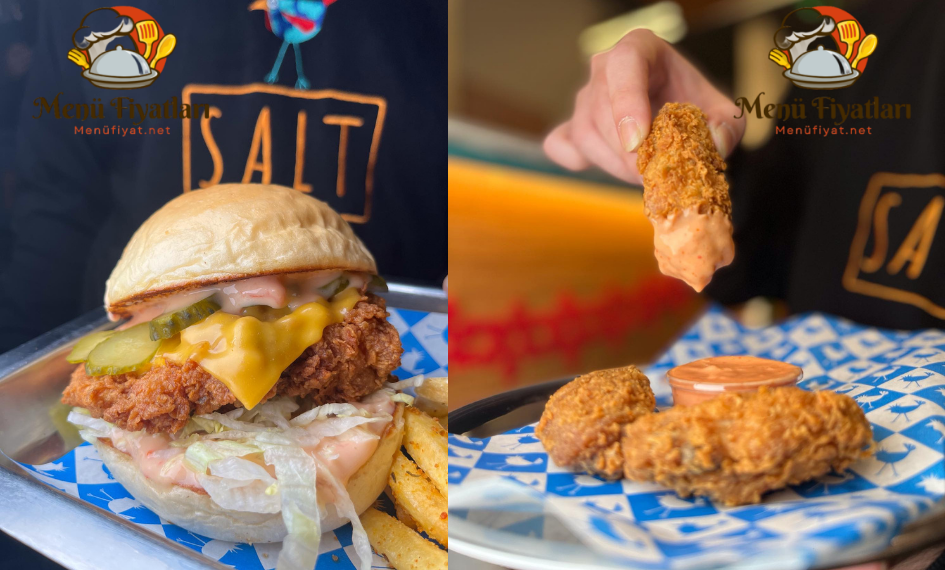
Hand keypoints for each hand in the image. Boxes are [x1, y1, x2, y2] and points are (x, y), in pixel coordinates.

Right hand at [543, 29, 745, 184]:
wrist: (678, 120)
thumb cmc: (696, 107)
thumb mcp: (724, 112)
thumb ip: (728, 125)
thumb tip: (715, 141)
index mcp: (640, 49)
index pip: (624, 63)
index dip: (627, 101)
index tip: (637, 142)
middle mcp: (604, 67)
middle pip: (601, 109)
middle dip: (627, 151)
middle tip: (654, 174)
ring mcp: (583, 98)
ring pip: (584, 134)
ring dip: (613, 164)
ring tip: (644, 175)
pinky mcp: (570, 126)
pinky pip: (560, 145)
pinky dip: (577, 160)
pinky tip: (604, 165)